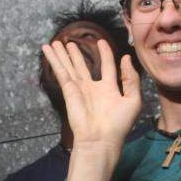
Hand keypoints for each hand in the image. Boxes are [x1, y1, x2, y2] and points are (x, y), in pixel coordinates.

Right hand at [41, 39, 140, 154]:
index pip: (106, 66)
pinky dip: (54, 60)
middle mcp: (93, 88)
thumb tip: (126, 58)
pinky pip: (61, 71)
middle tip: (69, 41)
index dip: (105, 53)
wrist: (100, 140)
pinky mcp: (69, 91)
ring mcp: (79, 89)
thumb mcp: (133, 100)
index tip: (101, 41)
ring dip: (62, 55)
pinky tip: (47, 50)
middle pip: (82, 66)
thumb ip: (132, 79)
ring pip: (69, 67)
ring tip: (55, 42)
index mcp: (109, 89)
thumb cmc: (119, 124)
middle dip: (75, 54)